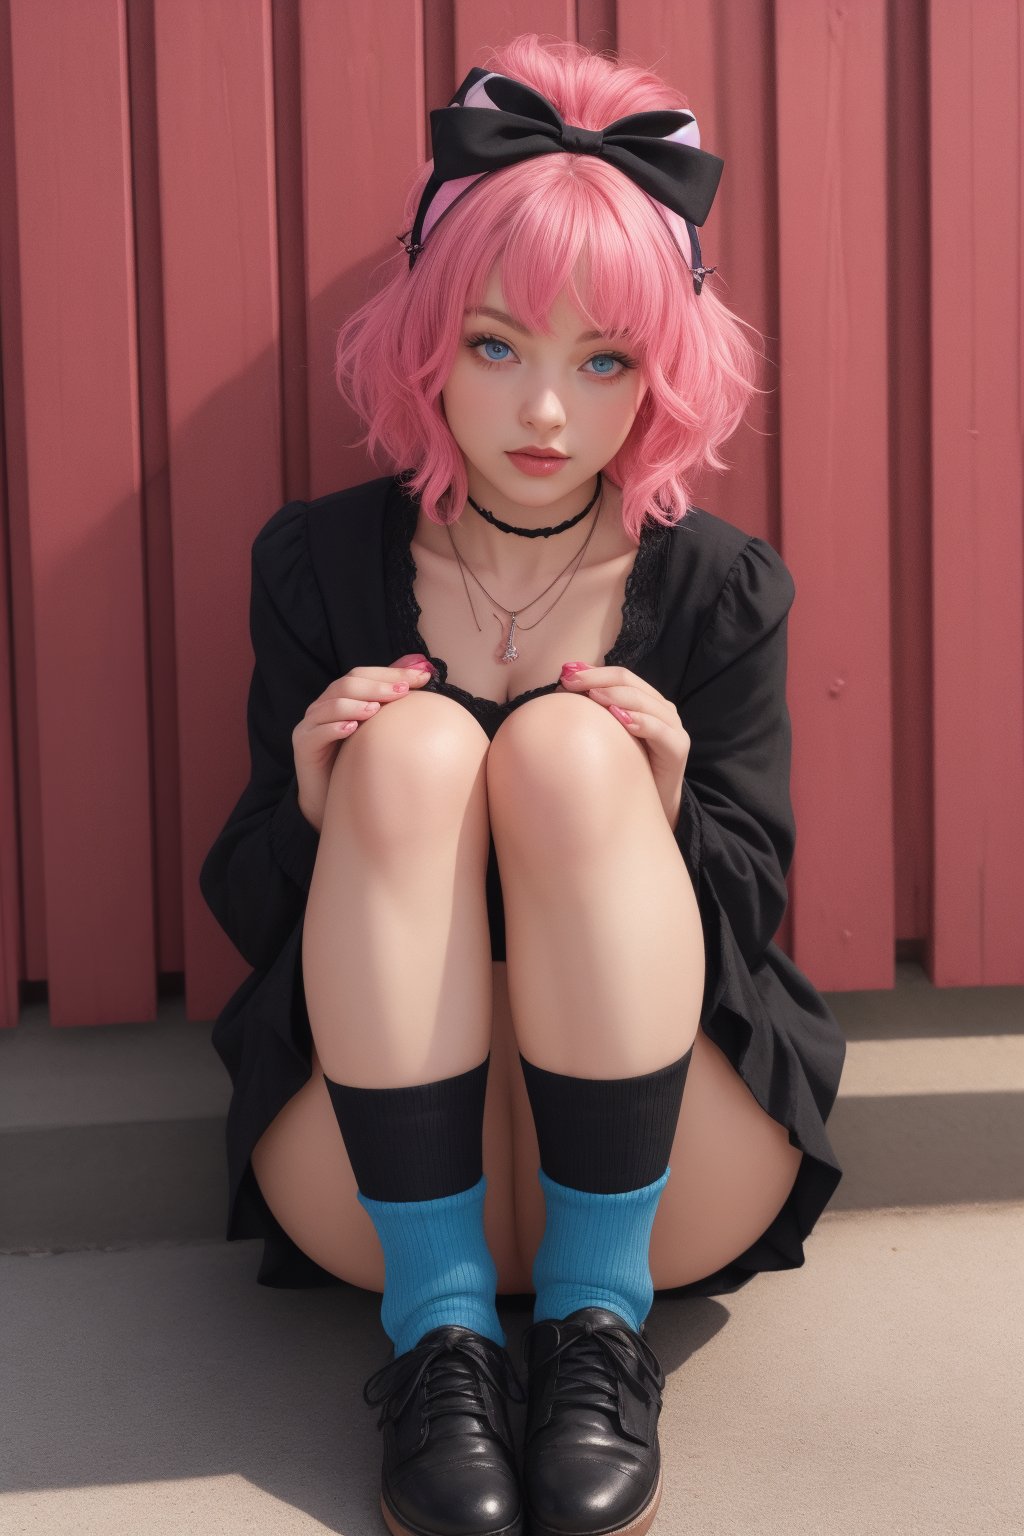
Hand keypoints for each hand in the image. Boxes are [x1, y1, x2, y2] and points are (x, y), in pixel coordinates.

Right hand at [293, 654, 434, 832]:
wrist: (328, 798)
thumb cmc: (356, 762)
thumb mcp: (377, 731)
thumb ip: (392, 704)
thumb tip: (425, 674)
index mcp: (340, 697)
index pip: (363, 675)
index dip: (391, 673)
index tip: (422, 676)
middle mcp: (323, 706)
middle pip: (347, 685)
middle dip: (377, 686)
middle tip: (402, 691)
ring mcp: (310, 724)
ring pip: (331, 705)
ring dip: (356, 704)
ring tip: (376, 709)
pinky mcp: (303, 745)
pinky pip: (317, 733)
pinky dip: (334, 728)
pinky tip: (352, 729)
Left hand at [558, 661, 690, 832]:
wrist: (651, 806)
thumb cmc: (625, 770)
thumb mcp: (609, 737)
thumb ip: (595, 713)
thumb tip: (561, 690)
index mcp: (645, 701)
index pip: (619, 676)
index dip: (592, 671)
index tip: (564, 672)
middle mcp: (661, 708)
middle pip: (629, 682)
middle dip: (597, 679)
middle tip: (570, 681)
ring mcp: (672, 726)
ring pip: (643, 701)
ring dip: (616, 696)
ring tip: (592, 695)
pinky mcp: (678, 747)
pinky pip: (659, 729)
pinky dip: (640, 721)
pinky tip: (621, 720)